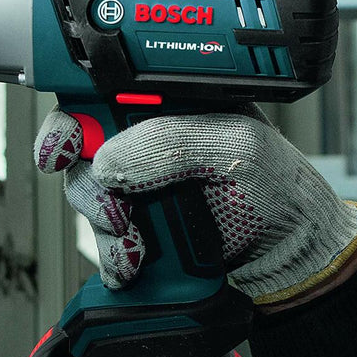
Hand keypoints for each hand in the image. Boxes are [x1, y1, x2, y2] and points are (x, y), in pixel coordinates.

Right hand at [33, 107, 356, 303]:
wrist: (292, 257)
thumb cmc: (280, 190)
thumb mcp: (236, 147)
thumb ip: (171, 142)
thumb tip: (108, 158)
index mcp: (169, 105)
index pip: (100, 96)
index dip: (71, 119)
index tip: (63, 147)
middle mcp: (149, 143)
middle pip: (81, 152)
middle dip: (89, 186)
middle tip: (114, 206)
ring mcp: (143, 189)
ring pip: (89, 201)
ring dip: (106, 227)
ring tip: (140, 242)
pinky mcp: (143, 230)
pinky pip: (105, 241)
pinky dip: (114, 255)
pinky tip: (137, 260)